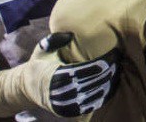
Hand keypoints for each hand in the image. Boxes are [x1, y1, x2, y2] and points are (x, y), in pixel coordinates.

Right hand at [0, 32, 120, 117]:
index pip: (83, 70)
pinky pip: (89, 106)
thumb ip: (54, 40)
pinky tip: (112, 86)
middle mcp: (59, 92)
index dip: (100, 63)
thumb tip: (69, 34)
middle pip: (90, 83)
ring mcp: (64, 105)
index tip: (113, 54)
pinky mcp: (68, 111)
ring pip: (92, 96)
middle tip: (119, 61)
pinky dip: (102, 97)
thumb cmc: (39, 63)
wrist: (26, 87)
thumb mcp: (42, 48)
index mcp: (54, 75)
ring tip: (119, 71)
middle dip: (107, 72)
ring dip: (108, 84)